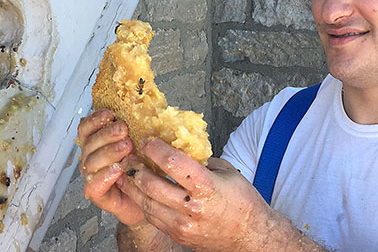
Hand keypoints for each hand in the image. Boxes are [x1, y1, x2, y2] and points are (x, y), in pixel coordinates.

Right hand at [77, 109, 145, 225]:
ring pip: (90, 162)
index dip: (95, 120)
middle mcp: (93, 158)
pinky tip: (116, 169)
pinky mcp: (99, 195)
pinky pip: (93, 186)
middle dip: (106, 134)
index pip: (87, 128)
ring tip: (126, 147)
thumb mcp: (145, 144)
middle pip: (89, 143)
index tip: (110, 114)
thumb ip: (141, 128)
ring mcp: (94, 176)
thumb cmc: (147, 171)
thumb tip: (148, 108)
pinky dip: (103, 176)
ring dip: (108, 152)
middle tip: (123, 130)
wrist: (152, 199)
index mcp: (99, 143)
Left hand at [117, 138, 274, 251]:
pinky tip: (139, 191)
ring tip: (127, 172)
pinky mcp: (177, 235)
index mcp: (206, 186)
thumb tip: (181, 148)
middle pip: (151, 184)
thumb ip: (202, 161)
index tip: (147, 141)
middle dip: (136, 167)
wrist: (250, 236)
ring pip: (145, 203)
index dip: (155, 149)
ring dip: (133, 186)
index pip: (172, 163)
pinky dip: (143, 202)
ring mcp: (182, 225)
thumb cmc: (243, 202)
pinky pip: (152, 216)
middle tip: (130, 156)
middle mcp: (191, 207)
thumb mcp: (227, 172)